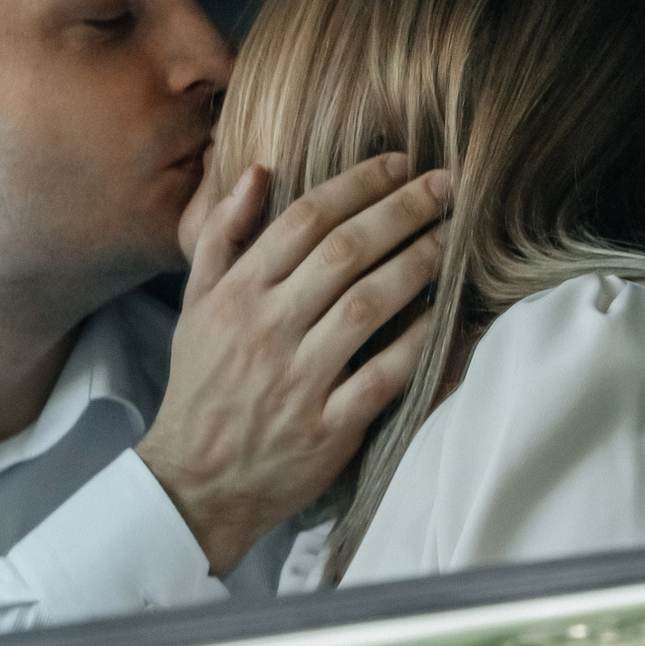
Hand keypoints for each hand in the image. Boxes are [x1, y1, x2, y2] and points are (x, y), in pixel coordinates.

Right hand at [137, 152, 451, 575]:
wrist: (193, 481)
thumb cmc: (202, 385)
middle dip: (401, 211)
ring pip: (369, 305)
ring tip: (451, 239)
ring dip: (417, 265)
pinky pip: (384, 376)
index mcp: (236, 294)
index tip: (398, 164)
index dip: (357, 184)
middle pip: (344, 252)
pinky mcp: (327, 427)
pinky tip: (448, 317)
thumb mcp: (194, 304)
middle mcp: (266, 329)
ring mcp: (298, 379)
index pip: (303, 219)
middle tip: (444, 185)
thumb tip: (257, 172)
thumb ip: (221, 235)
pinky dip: (420, 343)